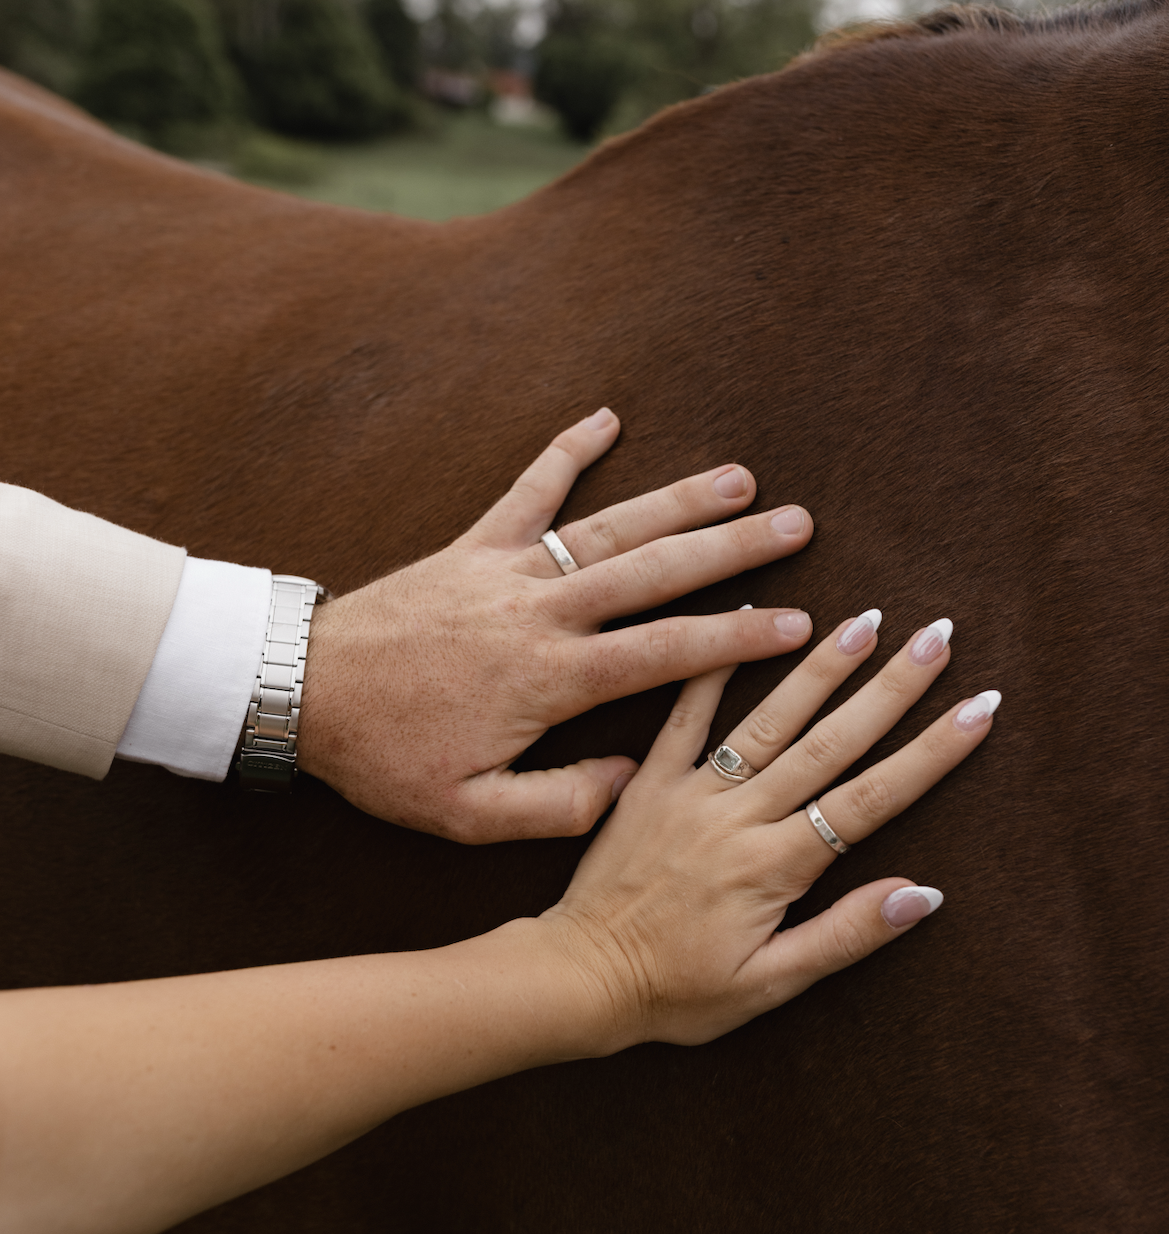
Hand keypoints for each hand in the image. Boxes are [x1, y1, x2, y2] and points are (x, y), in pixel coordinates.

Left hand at [297, 407, 814, 840]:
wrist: (302, 694)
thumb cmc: (386, 759)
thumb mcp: (469, 815)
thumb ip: (559, 806)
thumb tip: (632, 777)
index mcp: (551, 680)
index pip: (667, 652)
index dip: (739, 637)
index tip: (797, 622)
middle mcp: (540, 613)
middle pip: (656, 571)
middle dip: (734, 548)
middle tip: (800, 525)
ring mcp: (506, 571)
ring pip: (609, 526)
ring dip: (678, 499)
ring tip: (742, 478)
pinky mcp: (470, 547)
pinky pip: (526, 491)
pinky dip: (566, 452)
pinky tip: (607, 418)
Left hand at [544, 611, 999, 1051]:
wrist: (576, 979)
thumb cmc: (677, 994)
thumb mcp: (769, 985)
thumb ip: (846, 935)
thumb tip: (924, 894)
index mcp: (775, 866)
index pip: (873, 799)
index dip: (932, 752)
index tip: (980, 706)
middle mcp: (739, 817)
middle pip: (831, 742)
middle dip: (891, 688)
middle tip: (938, 636)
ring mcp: (691, 792)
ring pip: (769, 718)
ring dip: (821, 666)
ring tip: (866, 618)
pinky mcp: (648, 782)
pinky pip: (682, 715)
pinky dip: (713, 667)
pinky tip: (742, 619)